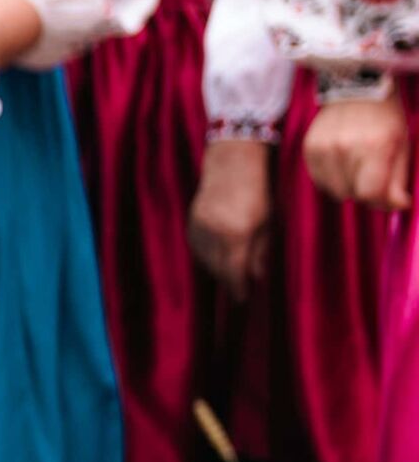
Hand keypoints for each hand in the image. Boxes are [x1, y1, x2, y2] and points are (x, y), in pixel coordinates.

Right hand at [190, 140, 273, 299]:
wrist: (231, 162)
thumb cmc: (259, 189)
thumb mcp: (268, 221)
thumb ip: (262, 250)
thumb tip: (259, 277)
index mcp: (237, 234)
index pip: (234, 272)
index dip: (238, 288)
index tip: (243, 299)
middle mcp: (214, 234)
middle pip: (218, 269)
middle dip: (228, 280)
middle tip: (239, 290)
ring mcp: (199, 227)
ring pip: (205, 260)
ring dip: (217, 269)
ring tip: (229, 273)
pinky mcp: (191, 222)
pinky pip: (197, 248)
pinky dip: (206, 256)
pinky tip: (217, 256)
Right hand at [304, 94, 412, 209]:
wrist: (356, 89)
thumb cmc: (385, 118)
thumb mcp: (401, 145)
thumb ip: (399, 179)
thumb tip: (398, 206)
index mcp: (375, 146)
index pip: (371, 193)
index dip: (382, 202)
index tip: (391, 197)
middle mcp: (345, 148)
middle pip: (353, 194)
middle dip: (367, 191)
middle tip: (375, 176)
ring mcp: (324, 149)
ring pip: (336, 191)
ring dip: (349, 186)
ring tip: (357, 167)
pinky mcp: (309, 149)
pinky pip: (320, 181)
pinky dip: (333, 178)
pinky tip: (342, 163)